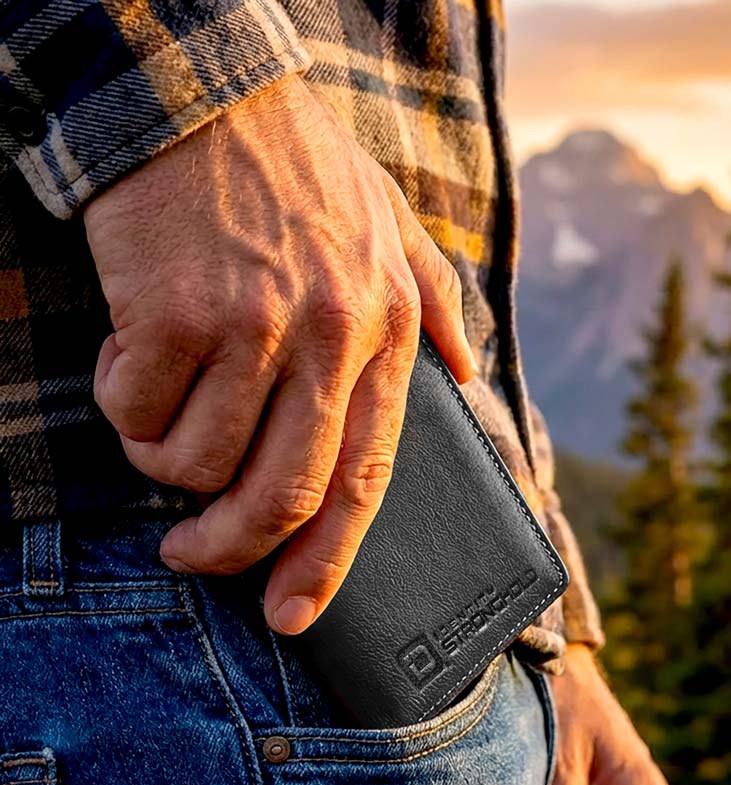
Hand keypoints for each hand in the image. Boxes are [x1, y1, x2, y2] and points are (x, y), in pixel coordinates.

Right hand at [83, 74, 475, 634]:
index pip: (365, 479)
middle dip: (231, 550)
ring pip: (196, 462)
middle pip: (282, 495)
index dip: (328, 560)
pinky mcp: (175, 313)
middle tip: (194, 556)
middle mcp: (328, 339)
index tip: (295, 612)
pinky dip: (124, 406)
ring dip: (165, 464)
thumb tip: (470, 376)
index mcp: (385, 333)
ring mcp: (251, 327)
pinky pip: (136, 410)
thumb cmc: (298, 171)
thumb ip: (438, 306)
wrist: (205, 91)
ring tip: (158, 421)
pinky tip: (133, 359)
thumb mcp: (395, 228)